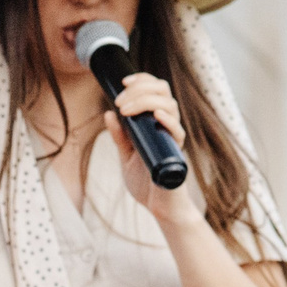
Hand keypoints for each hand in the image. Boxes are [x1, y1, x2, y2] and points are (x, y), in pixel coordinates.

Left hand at [102, 73, 198, 223]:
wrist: (158, 206)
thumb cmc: (145, 181)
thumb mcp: (125, 155)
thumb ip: (119, 136)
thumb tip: (108, 114)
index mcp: (156, 122)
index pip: (155, 90)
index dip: (142, 80)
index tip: (123, 82)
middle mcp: (167, 125)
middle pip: (163, 91)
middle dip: (140, 89)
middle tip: (120, 101)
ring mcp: (173, 138)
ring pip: (170, 106)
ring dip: (146, 101)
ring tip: (126, 110)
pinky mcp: (176, 153)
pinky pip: (177, 132)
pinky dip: (168, 121)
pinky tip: (156, 116)